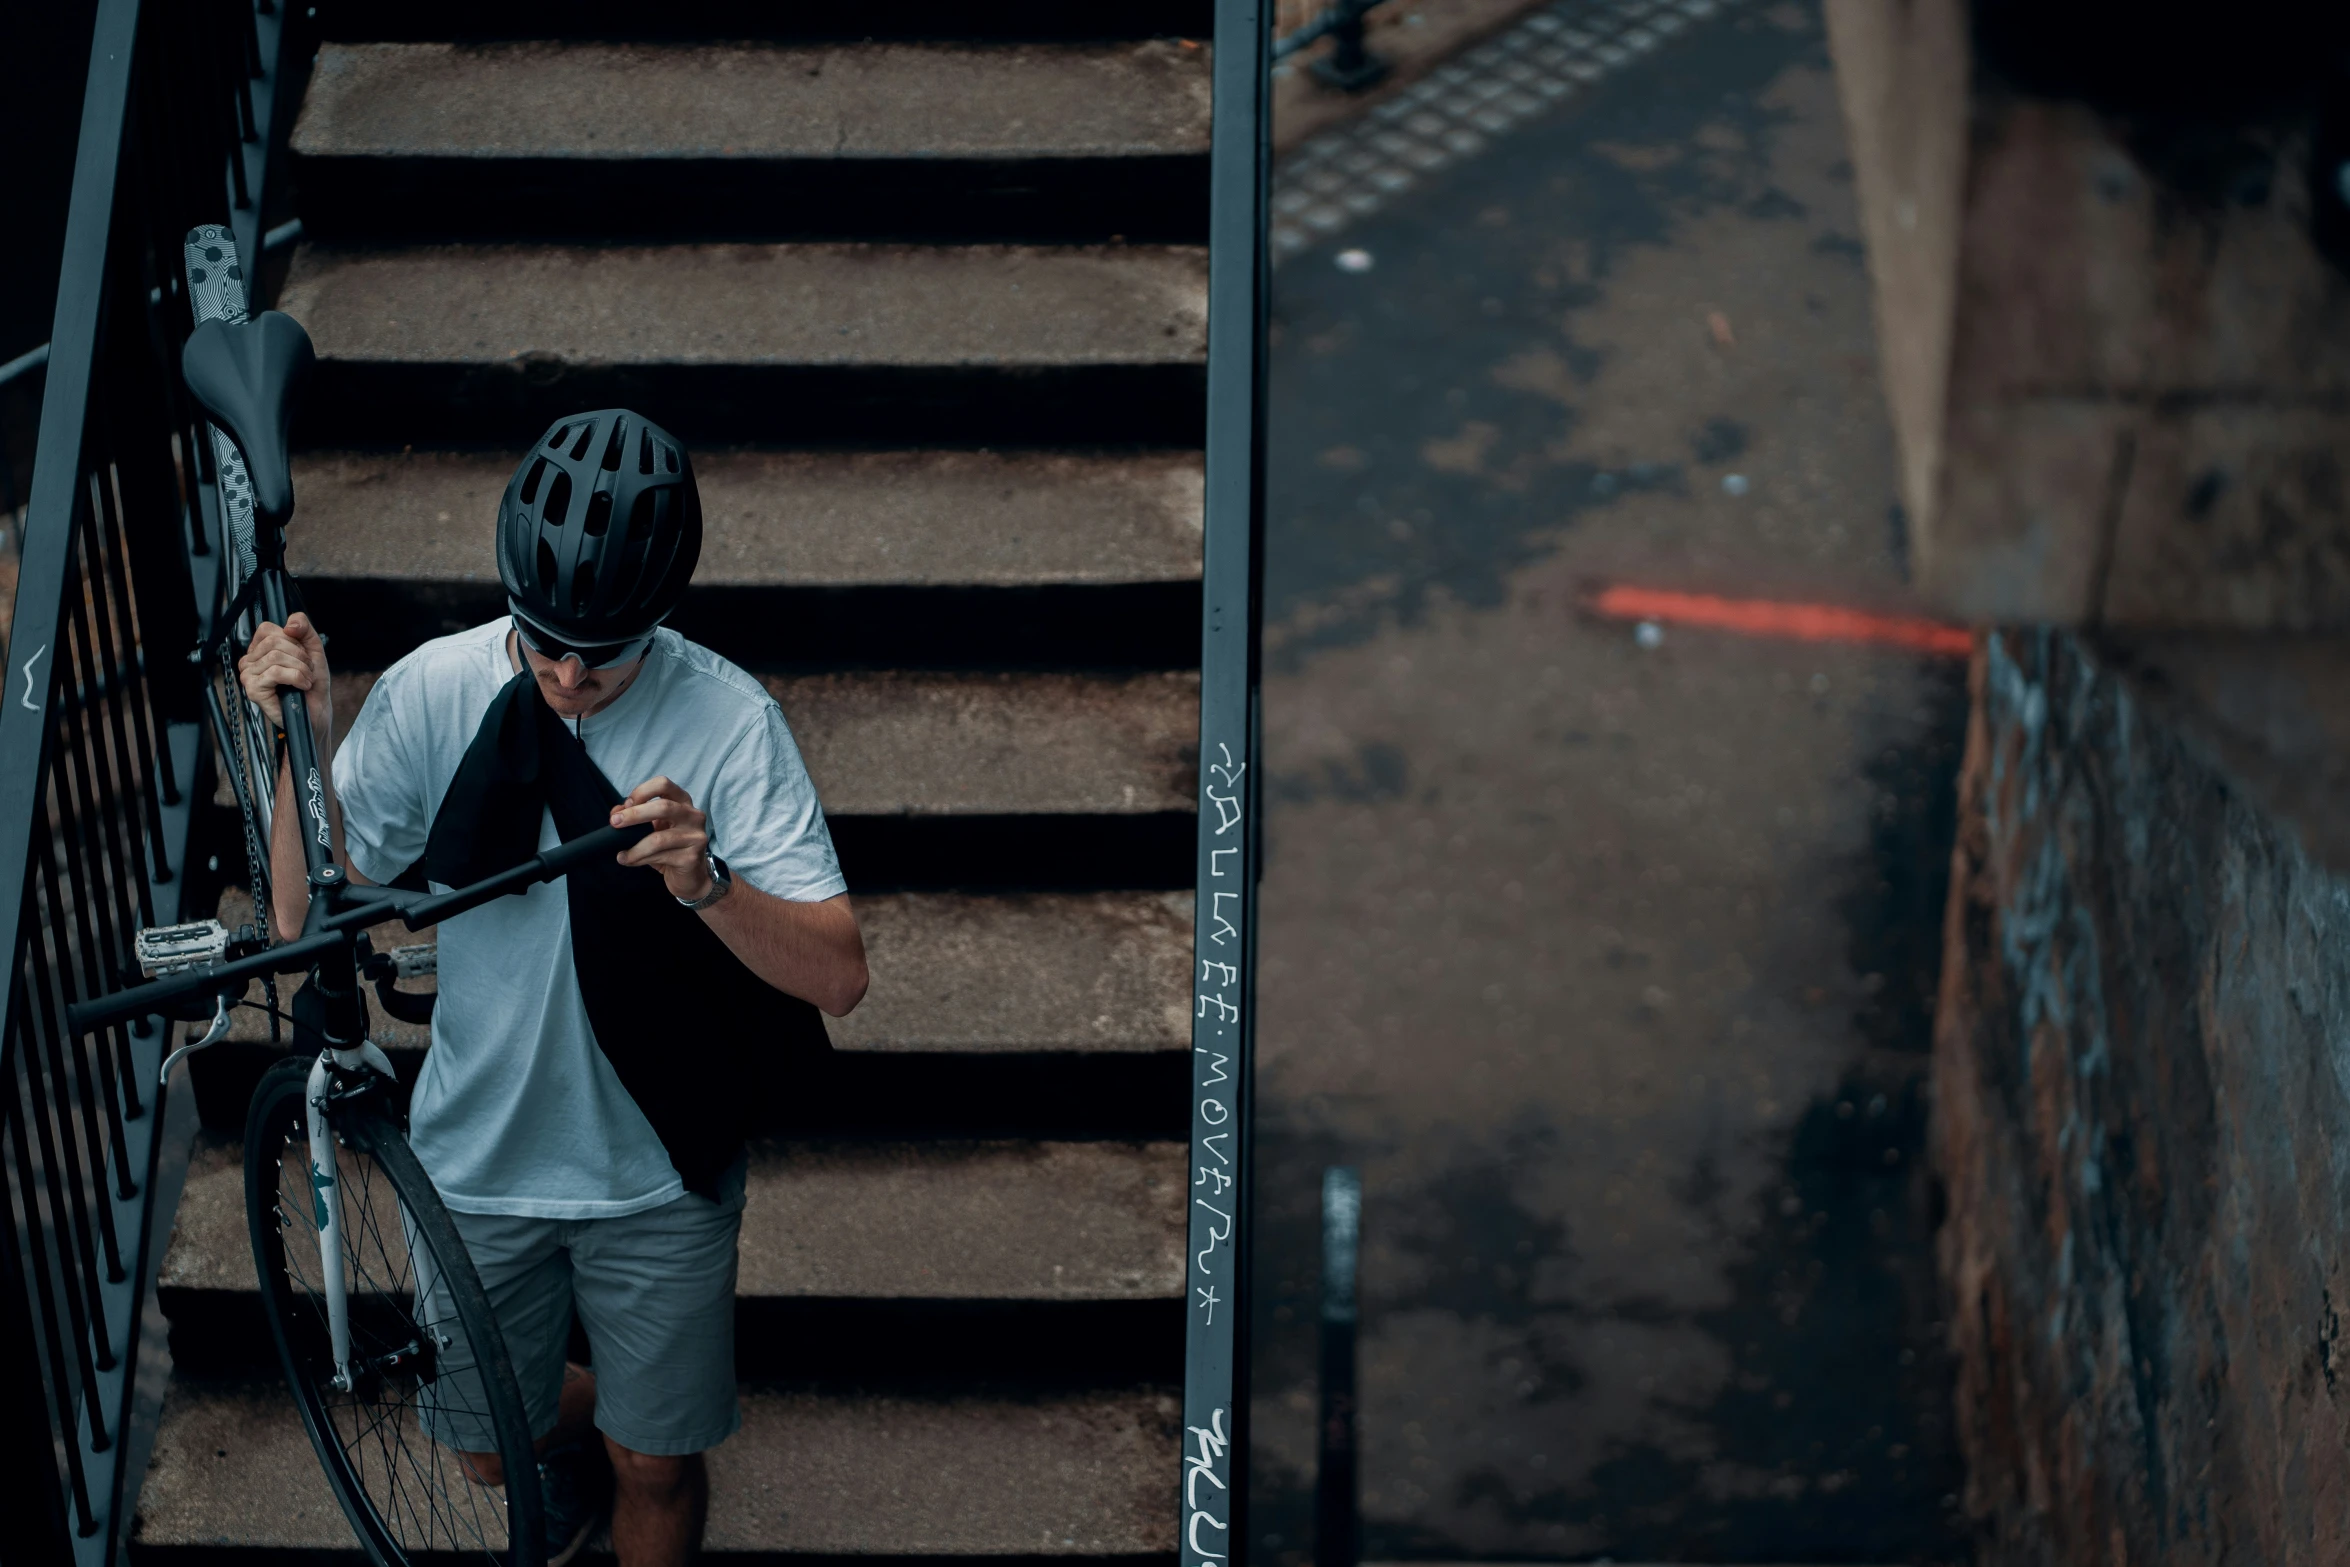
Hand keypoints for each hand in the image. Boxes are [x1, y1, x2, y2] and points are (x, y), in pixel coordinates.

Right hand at [238, 612, 329, 729]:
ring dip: (300, 668)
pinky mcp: (253, 689)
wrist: (316, 711)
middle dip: (300, 655)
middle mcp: (249, 661)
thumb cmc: (311, 683)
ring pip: (276, 656)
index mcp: (259, 650)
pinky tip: (301, 686)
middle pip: (274, 642)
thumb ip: (304, 628)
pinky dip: (296, 677)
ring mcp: (248, 675)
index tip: (302, 655)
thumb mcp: (312, 649)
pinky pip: (275, 672)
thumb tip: (290, 623)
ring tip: (305, 680)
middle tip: (306, 670)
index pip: (267, 629)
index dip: (292, 640)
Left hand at [611, 777, 713, 900]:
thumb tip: (616, 812)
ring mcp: (695, 837)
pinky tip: (630, 861)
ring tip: (621, 855)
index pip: (664, 784)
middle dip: (634, 815)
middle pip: (663, 807)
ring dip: (635, 847)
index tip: (626, 804)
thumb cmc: (669, 848)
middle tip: (615, 823)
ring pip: (659, 838)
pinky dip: (639, 859)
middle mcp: (693, 815)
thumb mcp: (652, 828)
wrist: (690, 877)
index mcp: (683, 802)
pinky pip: (660, 857)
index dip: (642, 791)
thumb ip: (635, 817)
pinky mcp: (691, 857)